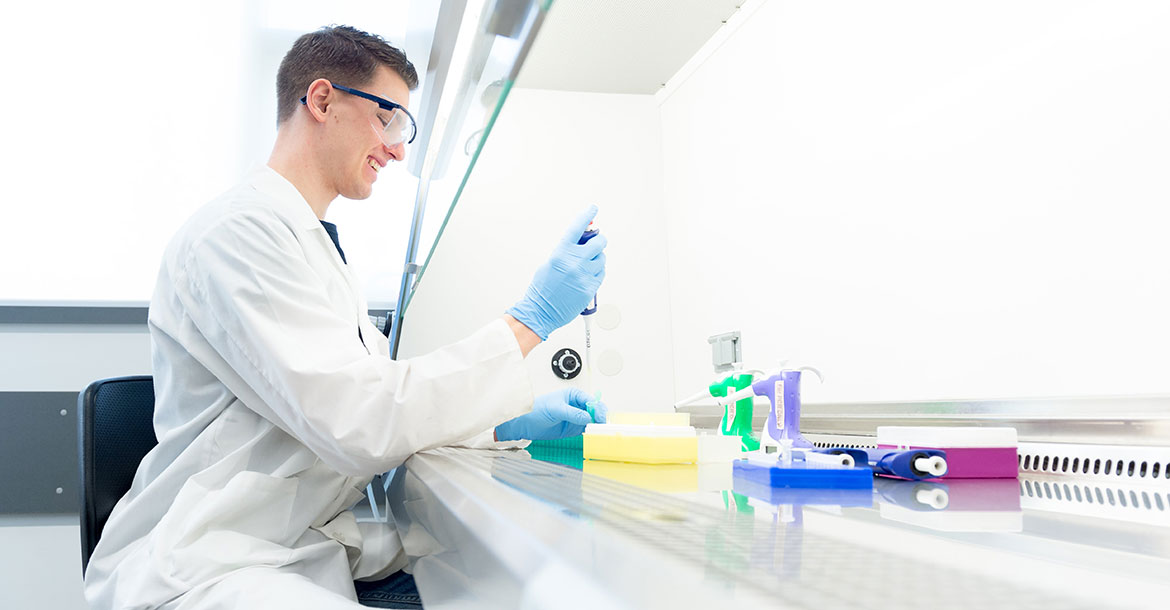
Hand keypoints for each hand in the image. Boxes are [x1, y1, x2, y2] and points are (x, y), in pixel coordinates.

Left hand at [495, 388, 608, 441]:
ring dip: (597, 425)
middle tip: (602, 425)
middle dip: (600, 417)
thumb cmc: (536, 409)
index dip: (597, 409)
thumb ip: (572, 413)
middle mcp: (577, 405)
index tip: (599, 418)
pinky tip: (593, 435)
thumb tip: (587, 417)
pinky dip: (592, 432)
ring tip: (599, 432)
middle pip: (595, 410)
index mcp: (573, 395)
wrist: (525, 423)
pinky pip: (587, 429)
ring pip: (593, 420)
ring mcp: (576, 417)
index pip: (591, 400)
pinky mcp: (573, 428)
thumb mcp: (555, 409)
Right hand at [505, 206, 606, 339]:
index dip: (587, 215)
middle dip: (598, 241)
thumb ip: (565, 252)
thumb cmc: (542, 290)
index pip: (577, 228)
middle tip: (595, 244)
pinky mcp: (591, 288)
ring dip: (597, 259)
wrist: (541, 311)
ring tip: (586, 266)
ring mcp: (584, 275)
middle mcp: (574, 262)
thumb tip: (578, 244)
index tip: (593, 208)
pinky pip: (601, 274)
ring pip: (601, 258)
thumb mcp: (549, 264)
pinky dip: (597, 272)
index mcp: (561, 253)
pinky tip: (587, 276)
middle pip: (598, 242)